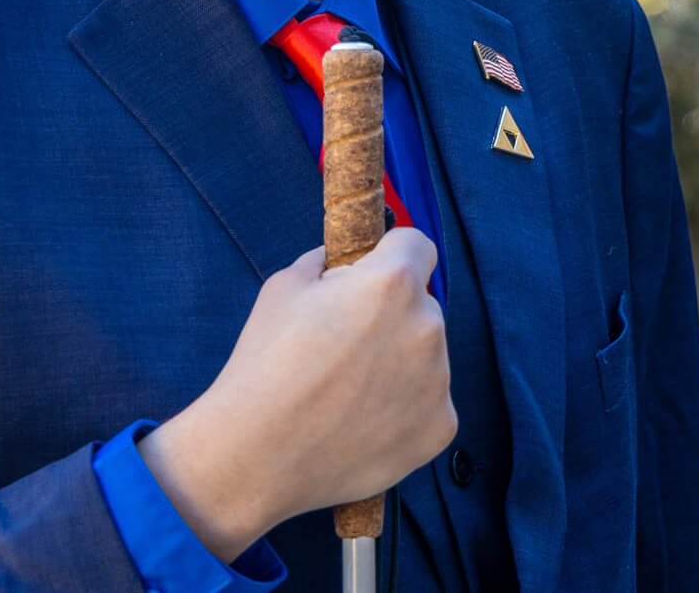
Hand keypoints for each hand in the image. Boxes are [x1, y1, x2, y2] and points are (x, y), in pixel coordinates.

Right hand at [136, 228, 453, 560]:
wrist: (257, 454)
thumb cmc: (265, 362)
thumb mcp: (285, 286)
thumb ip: (327, 263)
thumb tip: (345, 263)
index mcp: (392, 283)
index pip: (417, 245)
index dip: (391, 254)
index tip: (371, 273)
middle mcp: (427, 327)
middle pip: (420, 304)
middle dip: (391, 313)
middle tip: (345, 343)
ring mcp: (439, 382)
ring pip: (426, 355)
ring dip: (399, 361)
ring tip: (347, 390)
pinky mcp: (440, 428)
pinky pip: (429, 403)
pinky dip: (403, 407)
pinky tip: (361, 421)